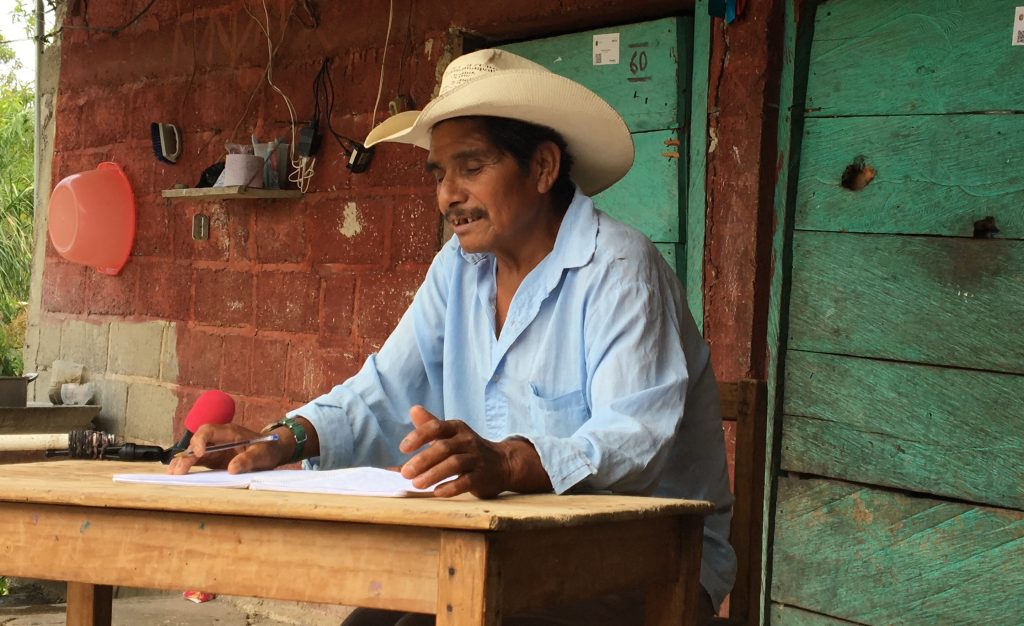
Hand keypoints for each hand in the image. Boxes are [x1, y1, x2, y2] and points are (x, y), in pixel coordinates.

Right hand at [167, 423, 289, 474]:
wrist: (272, 451)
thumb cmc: (268, 449)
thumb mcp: (262, 454)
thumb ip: (248, 460)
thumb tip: (232, 469)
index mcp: (230, 432)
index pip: (208, 430)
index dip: (201, 440)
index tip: (199, 453)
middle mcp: (219, 438)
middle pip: (197, 441)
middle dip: (187, 454)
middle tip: (179, 470)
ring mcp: (215, 448)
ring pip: (194, 451)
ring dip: (183, 461)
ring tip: (173, 473)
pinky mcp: (213, 458)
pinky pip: (197, 460)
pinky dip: (187, 466)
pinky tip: (177, 474)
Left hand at [399, 406, 550, 498]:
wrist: (502, 464)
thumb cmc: (467, 449)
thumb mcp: (451, 434)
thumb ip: (430, 424)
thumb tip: (413, 409)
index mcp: (457, 428)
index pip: (436, 427)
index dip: (419, 436)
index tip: (403, 448)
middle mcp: (467, 441)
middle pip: (443, 448)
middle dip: (423, 460)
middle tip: (405, 473)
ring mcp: (476, 459)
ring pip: (454, 464)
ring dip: (433, 474)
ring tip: (417, 484)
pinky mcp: (482, 477)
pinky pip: (466, 481)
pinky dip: (451, 487)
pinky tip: (437, 492)